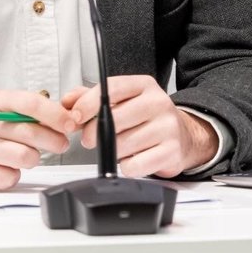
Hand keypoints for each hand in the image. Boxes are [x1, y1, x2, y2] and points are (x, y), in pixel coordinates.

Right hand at [0, 90, 79, 188]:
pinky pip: (9, 178)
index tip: (70, 123)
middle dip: (54, 140)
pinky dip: (15, 174)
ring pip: (23, 157)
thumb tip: (65, 118)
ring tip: (30, 154)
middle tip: (61, 143)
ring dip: (34, 158)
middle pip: (30, 133)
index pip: (30, 104)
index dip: (55, 114)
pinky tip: (9, 166)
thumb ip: (30, 109)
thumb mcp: (2, 104)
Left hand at [62, 75, 217, 177]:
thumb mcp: (122, 101)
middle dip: (93, 133)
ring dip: (113, 151)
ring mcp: (167, 127)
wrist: (183, 136)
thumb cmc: (147, 119)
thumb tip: (67, 101)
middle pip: (114, 119)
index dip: (88, 103)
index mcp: (144, 85)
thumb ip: (91, 98)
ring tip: (121, 147)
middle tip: (89, 140)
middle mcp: (158, 102)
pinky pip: (134, 165)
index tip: (75, 116)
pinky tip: (134, 158)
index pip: (112, 89)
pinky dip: (127, 166)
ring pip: (122, 145)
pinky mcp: (171, 152)